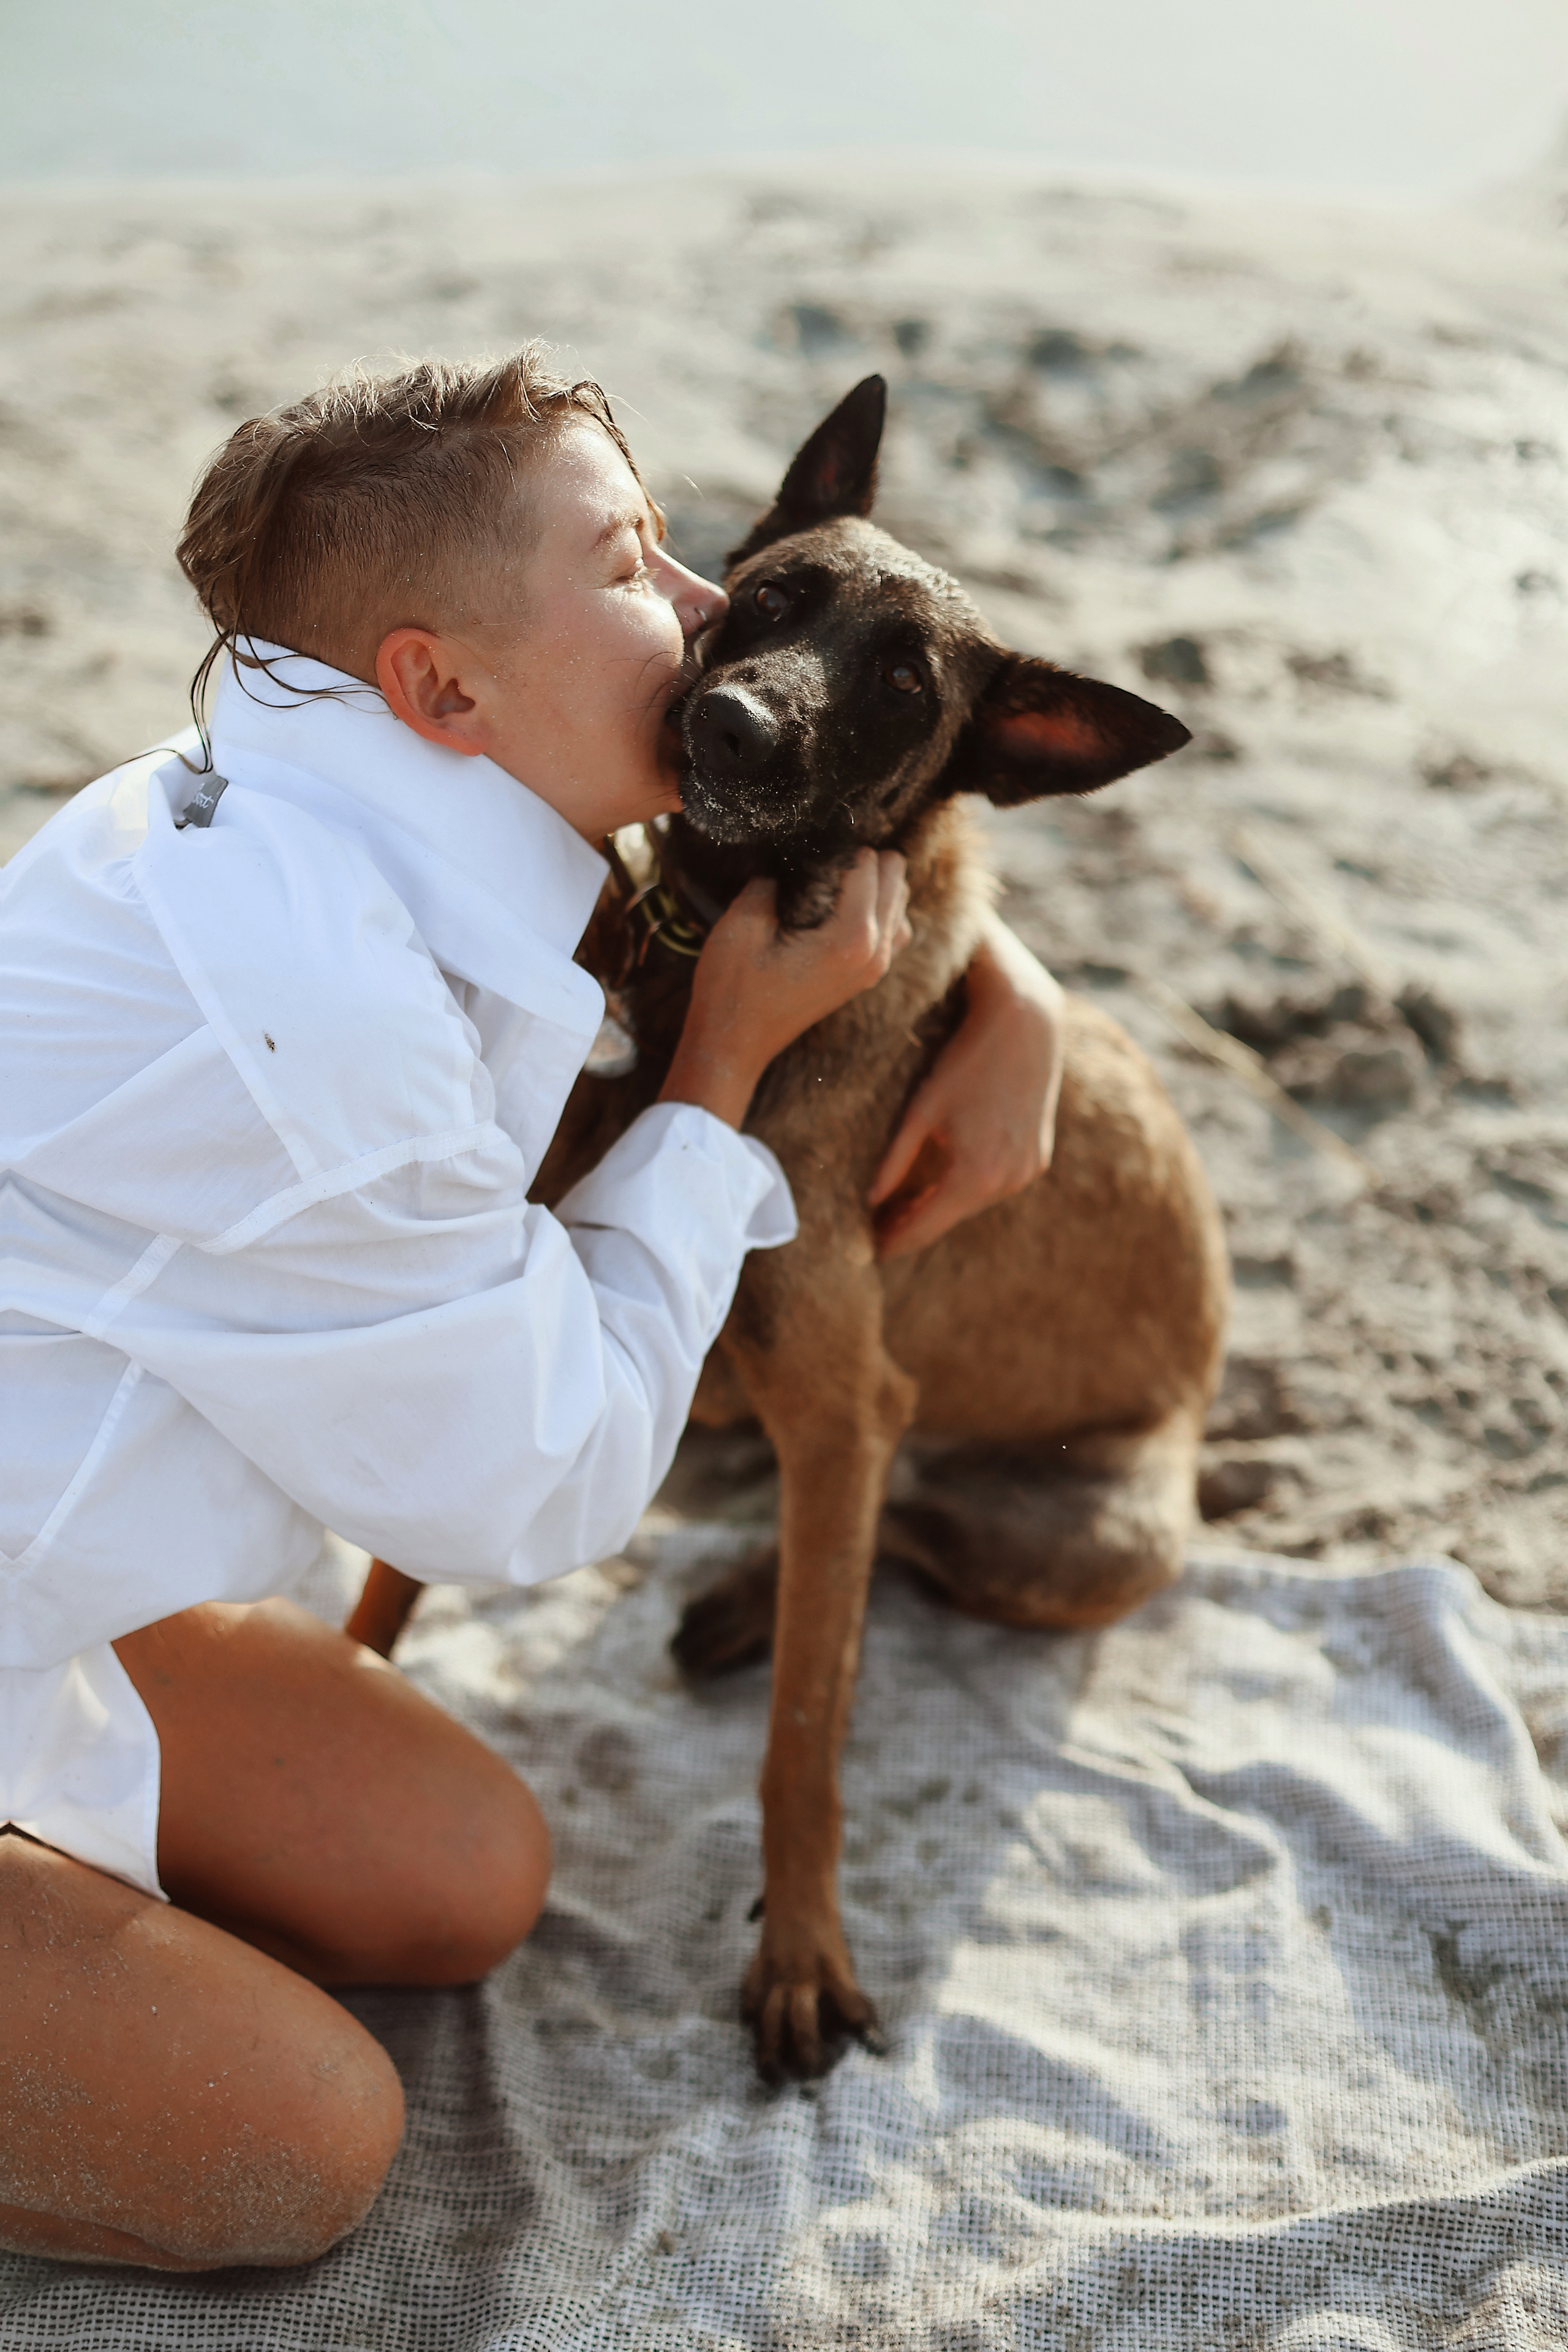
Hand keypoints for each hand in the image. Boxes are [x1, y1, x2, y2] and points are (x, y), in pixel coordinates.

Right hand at [659, 850, 910, 1128]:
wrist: (733, 1047)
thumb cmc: (733, 990)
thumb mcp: (741, 926)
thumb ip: (770, 883)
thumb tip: (790, 859)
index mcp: (850, 940)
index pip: (867, 865)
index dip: (837, 847)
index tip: (809, 851)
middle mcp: (875, 954)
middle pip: (894, 878)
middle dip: (861, 861)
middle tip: (820, 861)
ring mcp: (875, 968)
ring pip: (899, 901)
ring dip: (872, 883)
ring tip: (829, 880)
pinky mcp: (866, 976)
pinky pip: (892, 928)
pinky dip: (875, 909)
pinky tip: (839, 906)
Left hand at [869, 914, 1063, 1259]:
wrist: (1026, 1024)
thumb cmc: (965, 1061)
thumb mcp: (921, 1111)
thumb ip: (895, 1160)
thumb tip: (870, 1201)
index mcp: (975, 1175)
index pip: (925, 1227)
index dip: (894, 1242)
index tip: (868, 1253)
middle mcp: (1007, 1182)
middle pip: (949, 1218)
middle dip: (913, 1225)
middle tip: (874, 1231)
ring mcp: (1026, 1172)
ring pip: (972, 1203)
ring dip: (939, 1206)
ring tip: (900, 1211)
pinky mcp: (1036, 1159)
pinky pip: (993, 1184)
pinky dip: (966, 1187)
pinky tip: (939, 1183)